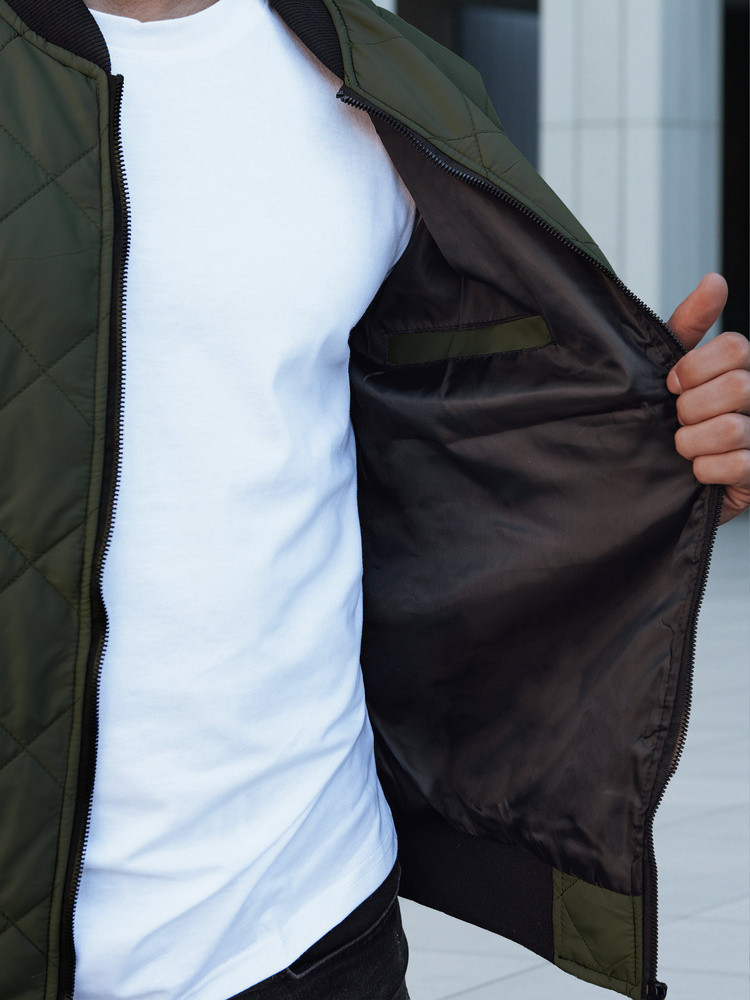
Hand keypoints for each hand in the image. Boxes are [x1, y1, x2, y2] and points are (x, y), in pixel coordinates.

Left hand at [665, 273, 749, 525]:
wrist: (664, 480)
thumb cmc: (673, 418)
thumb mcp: (672, 367)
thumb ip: (690, 324)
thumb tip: (715, 280)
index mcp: (742, 369)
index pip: (735, 348)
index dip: (695, 367)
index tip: (671, 384)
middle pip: (738, 386)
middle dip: (692, 407)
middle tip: (679, 420)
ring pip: (732, 428)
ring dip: (693, 442)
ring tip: (685, 447)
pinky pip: (737, 466)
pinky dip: (706, 470)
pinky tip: (698, 471)